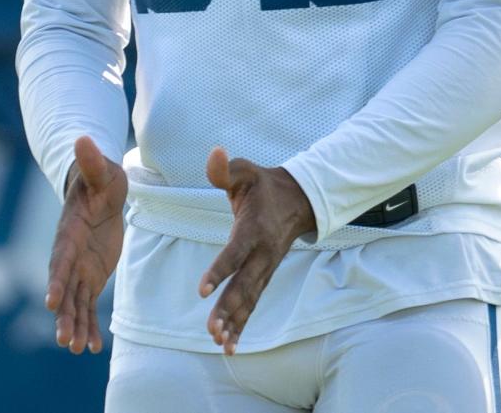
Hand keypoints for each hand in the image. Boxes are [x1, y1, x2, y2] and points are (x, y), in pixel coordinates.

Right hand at [45, 136, 126, 353]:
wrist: (102, 191)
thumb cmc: (102, 178)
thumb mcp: (102, 171)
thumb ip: (92, 162)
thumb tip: (82, 138)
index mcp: (70, 232)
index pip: (61, 258)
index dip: (56, 279)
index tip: (50, 301)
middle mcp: (70, 255)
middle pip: (63, 288)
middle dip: (63, 314)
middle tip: (64, 339)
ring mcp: (79, 268)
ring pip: (74, 302)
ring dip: (75, 325)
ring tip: (78, 349)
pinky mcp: (90, 276)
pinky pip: (87, 304)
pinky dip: (89, 324)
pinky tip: (93, 347)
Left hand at [199, 147, 315, 353]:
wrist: (298, 200)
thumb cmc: (263, 184)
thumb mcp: (245, 170)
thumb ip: (225, 167)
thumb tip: (214, 153)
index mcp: (254, 228)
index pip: (235, 252)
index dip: (219, 270)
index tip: (202, 290)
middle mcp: (262, 253)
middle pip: (244, 285)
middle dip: (228, 308)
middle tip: (211, 329)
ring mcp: (266, 267)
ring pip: (250, 299)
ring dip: (235, 322)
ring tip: (219, 343)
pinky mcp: (265, 276)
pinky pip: (253, 303)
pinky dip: (242, 325)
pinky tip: (229, 346)